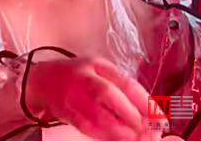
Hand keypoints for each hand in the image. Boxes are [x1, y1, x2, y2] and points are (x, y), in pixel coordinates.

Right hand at [26, 58, 152, 139]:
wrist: (40, 81)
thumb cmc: (76, 76)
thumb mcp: (99, 71)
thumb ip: (120, 86)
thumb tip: (147, 110)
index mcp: (97, 66)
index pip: (126, 83)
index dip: (146, 104)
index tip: (160, 119)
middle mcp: (83, 78)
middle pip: (109, 96)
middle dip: (132, 116)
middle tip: (147, 130)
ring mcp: (71, 95)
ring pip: (97, 115)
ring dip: (119, 130)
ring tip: (133, 137)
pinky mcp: (64, 111)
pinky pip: (86, 126)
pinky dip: (103, 135)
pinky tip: (114, 138)